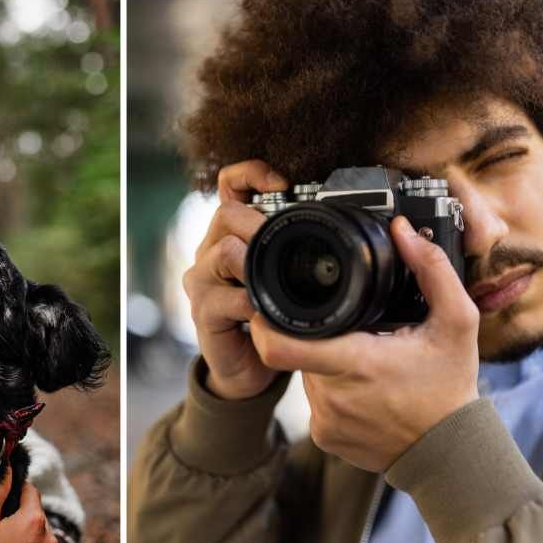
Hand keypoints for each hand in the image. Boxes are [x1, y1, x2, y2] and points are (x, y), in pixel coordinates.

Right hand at [0, 467, 58, 542]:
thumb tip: (7, 471)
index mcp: (34, 520)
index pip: (32, 491)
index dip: (18, 491)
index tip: (6, 498)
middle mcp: (50, 540)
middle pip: (37, 517)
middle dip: (22, 518)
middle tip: (0, 531)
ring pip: (41, 540)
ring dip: (28, 540)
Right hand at [183, 160, 290, 399]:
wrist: (248, 368)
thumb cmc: (269, 317)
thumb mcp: (283, 276)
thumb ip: (294, 250)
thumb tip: (340, 222)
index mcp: (231, 234)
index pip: (229, 185)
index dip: (251, 174)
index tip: (282, 183)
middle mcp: (209, 251)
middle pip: (227, 214)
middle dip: (262, 225)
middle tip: (292, 243)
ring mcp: (202, 282)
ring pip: (224, 251)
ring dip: (256, 263)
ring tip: (277, 280)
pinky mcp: (203, 313)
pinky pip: (227, 298)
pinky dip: (253, 304)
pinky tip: (266, 312)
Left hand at [248, 216, 480, 471]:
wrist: (451, 455)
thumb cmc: (451, 388)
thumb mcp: (456, 322)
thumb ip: (431, 271)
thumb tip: (403, 231)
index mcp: (356, 362)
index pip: (279, 344)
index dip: (266, 322)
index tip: (270, 304)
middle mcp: (332, 395)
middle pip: (296, 350)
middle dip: (315, 335)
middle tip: (349, 331)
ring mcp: (325, 420)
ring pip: (305, 374)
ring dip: (324, 362)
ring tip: (363, 360)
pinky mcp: (324, 438)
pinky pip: (314, 402)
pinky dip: (331, 391)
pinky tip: (363, 390)